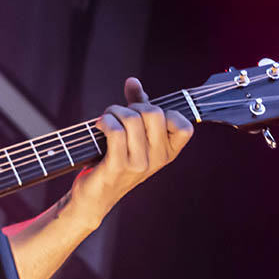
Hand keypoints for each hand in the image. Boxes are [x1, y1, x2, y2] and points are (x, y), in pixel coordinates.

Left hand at [71, 77, 193, 226]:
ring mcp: (139, 164)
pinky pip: (116, 131)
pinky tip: (98, 126)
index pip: (184, 126)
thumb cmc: (114, 160)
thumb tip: (133, 82)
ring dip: (113, 112)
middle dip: (132, 106)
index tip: (145, 114)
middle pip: (154, 113)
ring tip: (105, 120)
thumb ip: (138, 106)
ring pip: (132, 119)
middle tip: (119, 115)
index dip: (165, 112)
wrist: (94, 196)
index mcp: (168, 153)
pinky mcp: (118, 167)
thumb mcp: (133, 135)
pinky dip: (105, 122)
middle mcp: (158, 160)